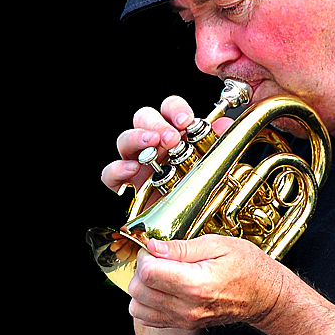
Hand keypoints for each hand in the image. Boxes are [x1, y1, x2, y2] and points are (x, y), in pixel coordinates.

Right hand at [100, 94, 233, 198]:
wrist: (186, 226)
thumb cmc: (196, 191)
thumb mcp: (212, 166)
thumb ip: (217, 142)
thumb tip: (224, 124)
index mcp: (175, 133)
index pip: (169, 108)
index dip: (175, 109)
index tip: (186, 121)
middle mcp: (153, 144)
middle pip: (143, 117)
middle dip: (156, 124)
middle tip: (171, 138)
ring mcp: (136, 163)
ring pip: (124, 140)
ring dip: (137, 138)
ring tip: (152, 146)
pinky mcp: (123, 185)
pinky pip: (110, 173)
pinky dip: (118, 169)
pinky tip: (132, 169)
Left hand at [127, 235, 283, 330]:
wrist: (266, 297)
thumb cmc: (249, 268)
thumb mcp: (219, 245)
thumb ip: (182, 247)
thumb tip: (153, 246)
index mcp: (196, 284)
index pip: (149, 273)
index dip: (146, 256)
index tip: (155, 248)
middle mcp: (187, 307)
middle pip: (139, 291)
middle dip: (140, 270)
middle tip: (155, 258)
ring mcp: (184, 320)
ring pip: (137, 308)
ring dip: (141, 288)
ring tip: (158, 274)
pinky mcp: (183, 325)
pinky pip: (147, 319)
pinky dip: (147, 303)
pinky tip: (161, 288)